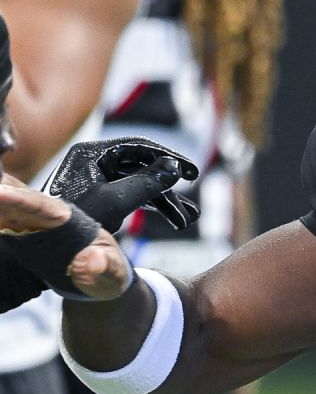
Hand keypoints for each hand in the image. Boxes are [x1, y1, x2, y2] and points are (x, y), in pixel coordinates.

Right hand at [0, 182, 131, 300]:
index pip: (39, 205)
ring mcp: (22, 223)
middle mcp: (39, 214)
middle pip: (9, 197)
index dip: (18, 199)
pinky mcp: (11, 232)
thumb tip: (90, 261)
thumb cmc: (106, 271)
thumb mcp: (112, 274)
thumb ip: (104, 267)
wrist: (97, 278)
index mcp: (64, 218)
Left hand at [43, 136, 200, 231]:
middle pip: (143, 166)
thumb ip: (146, 182)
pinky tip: (175, 219)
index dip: (168, 156)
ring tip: (188, 219)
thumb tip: (175, 167)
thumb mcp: (114, 201)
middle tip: (193, 188)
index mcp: (92, 153)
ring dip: (166, 201)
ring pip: (142, 184)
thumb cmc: (71, 222)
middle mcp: (96, 163)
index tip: (192, 171)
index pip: (138, 146)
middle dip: (170, 184)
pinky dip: (154, 207)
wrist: (44, 247)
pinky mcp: (103, 198)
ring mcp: (100, 180)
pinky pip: (135, 197)